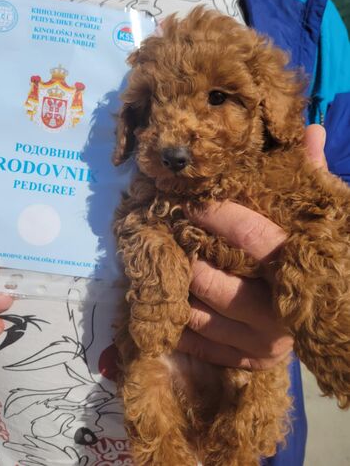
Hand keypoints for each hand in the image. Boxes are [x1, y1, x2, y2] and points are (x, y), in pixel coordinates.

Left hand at [178, 124, 326, 368]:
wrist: (347, 321)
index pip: (249, 235)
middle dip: (185, 253)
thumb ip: (315, 179)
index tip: (188, 199)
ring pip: (199, 314)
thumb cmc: (330, 262)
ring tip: (160, 261)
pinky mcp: (250, 361)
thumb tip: (311, 131)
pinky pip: (199, 345)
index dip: (215, 213)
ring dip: (174, 286)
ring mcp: (263, 343)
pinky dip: (177, 322)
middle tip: (164, 231)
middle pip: (212, 280)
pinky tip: (165, 300)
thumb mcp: (326, 220)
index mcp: (300, 270)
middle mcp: (279, 313)